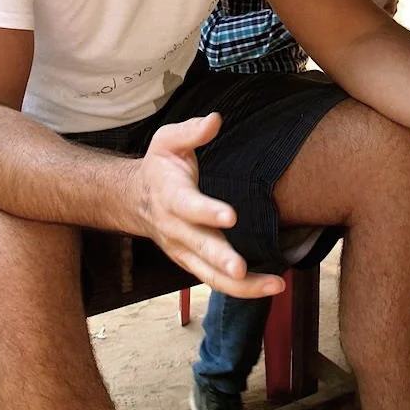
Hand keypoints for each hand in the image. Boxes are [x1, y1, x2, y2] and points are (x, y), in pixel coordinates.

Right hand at [136, 114, 284, 298]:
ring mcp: (184, 251)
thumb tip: (215, 120)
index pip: (187, 206)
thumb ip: (191, 131)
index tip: (230, 216)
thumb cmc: (160, 167)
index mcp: (170, 196)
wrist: (134, 199)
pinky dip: (243, 289)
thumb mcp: (168, 141)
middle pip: (199, 248)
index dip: (206, 211)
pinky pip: (217, 283)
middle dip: (220, 259)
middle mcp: (175, 229)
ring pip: (210, 276)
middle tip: (240, 268)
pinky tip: (271, 287)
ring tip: (274, 285)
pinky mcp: (193, 263)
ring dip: (241, 285)